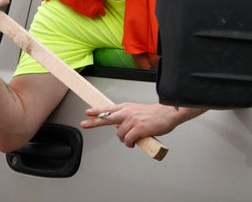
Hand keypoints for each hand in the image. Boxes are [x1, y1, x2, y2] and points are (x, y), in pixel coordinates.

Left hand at [81, 102, 206, 147]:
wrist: (167, 113)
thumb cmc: (154, 114)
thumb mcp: (136, 110)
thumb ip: (126, 117)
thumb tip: (119, 127)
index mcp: (126, 107)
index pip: (108, 109)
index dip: (97, 111)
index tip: (88, 113)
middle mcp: (127, 112)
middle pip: (107, 117)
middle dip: (94, 121)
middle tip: (84, 123)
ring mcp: (132, 120)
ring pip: (119, 134)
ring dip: (124, 140)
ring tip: (131, 139)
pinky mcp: (138, 129)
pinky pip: (128, 140)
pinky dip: (130, 144)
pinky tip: (133, 143)